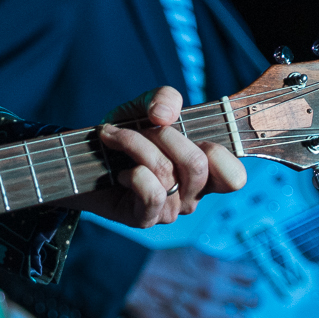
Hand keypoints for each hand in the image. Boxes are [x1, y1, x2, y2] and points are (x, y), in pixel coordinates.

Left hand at [61, 86, 246, 227]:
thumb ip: (164, 98)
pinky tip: (122, 171)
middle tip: (144, 126)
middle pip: (197, 166)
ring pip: (166, 173)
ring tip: (116, 137)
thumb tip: (165, 115)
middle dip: (165, 135)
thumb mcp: (146, 105)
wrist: (85, 156)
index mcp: (204, 170)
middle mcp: (192, 194)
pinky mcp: (144, 219)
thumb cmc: (126, 132)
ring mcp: (169, 210)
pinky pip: (151, 194)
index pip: (234, 177)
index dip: (222, 155)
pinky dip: (133, 171)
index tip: (198, 134)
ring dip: (136, 144)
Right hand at [122, 246, 260, 317]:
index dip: (250, 281)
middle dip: (249, 302)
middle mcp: (213, 290)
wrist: (132, 279)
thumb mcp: (192, 251)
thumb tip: (233, 268)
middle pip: (251, 301)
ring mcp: (204, 313)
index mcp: (215, 267)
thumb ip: (215, 262)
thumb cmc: (157, 265)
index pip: (251, 277)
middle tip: (246, 304)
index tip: (249, 285)